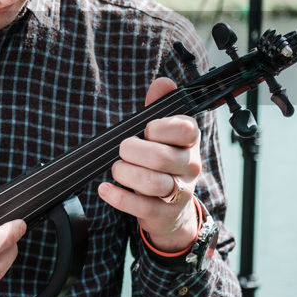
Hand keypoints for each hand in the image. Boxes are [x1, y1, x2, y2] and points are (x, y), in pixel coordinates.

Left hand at [98, 77, 203, 252]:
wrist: (172, 210)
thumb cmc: (163, 162)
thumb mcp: (163, 133)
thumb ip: (159, 105)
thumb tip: (163, 82)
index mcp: (191, 141)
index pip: (184, 128)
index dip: (159, 127)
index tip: (146, 131)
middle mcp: (190, 166)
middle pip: (160, 157)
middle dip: (131, 151)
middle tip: (122, 151)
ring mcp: (180, 192)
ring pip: (152, 182)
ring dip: (124, 173)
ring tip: (118, 169)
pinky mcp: (164, 213)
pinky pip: (139, 205)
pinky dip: (116, 196)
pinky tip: (105, 189)